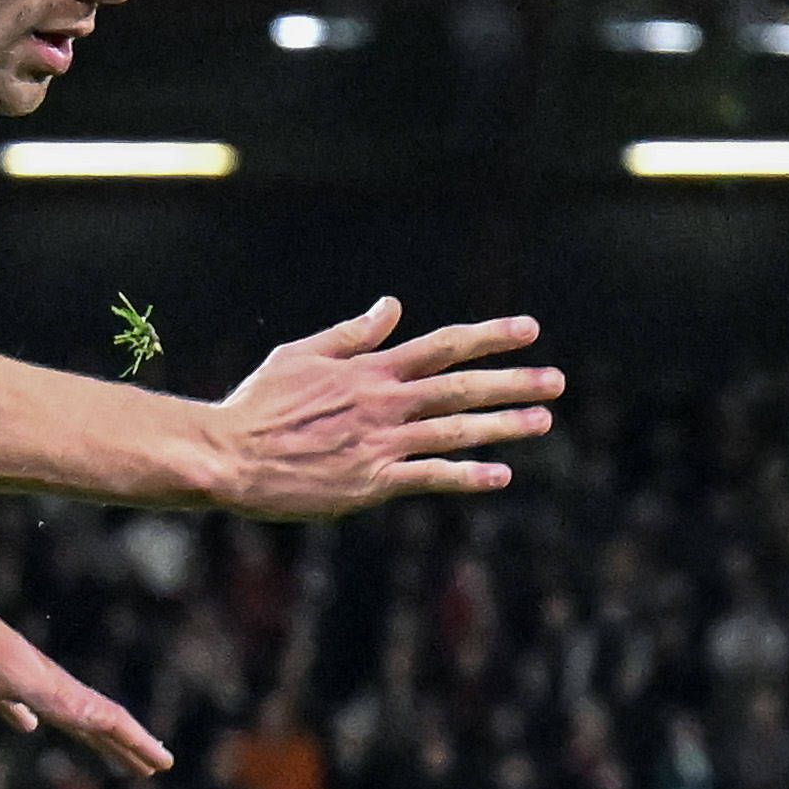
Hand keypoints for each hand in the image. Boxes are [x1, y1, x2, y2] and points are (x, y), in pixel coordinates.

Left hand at [0, 582, 170, 778]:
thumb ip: (58, 699)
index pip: (107, 718)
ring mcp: (10, 677)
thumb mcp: (17, 679)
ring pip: (57, 711)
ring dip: (83, 733)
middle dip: (121, 745)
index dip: (137, 742)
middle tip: (148, 767)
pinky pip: (13, 704)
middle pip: (90, 718)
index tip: (163, 764)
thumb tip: (106, 720)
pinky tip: (25, 725)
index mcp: (52, 685)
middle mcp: (39, 680)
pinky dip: (25, 717)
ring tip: (96, 745)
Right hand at [203, 300, 564, 519]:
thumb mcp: (302, 354)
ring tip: (544, 422)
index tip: (530, 329)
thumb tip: (393, 306)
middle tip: (557, 381)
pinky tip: (501, 475)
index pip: (443, 346)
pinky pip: (430, 478)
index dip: (490, 337)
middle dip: (514, 382)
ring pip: (456, 430)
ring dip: (503, 425)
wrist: (230, 455)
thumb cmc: (260, 404)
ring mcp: (382, 442)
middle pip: (462, 387)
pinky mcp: (372, 482)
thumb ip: (354, 334)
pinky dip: (468, 476)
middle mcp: (384, 402)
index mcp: (370, 369)